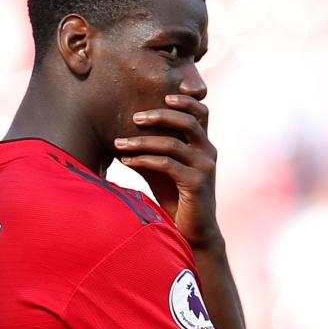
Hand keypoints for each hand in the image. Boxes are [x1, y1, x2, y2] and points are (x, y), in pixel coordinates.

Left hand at [114, 94, 221, 248]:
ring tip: (119, 143)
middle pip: (189, 121)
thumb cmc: (177, 198)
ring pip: (173, 143)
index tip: (163, 96)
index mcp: (204, 145)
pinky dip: (144, 160)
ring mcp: (204, 168)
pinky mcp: (196, 184)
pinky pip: (167, 165)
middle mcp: (208, 152)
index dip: (185, 100)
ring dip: (142, 141)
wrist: (193, 232)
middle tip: (135, 117)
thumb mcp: (166, 168)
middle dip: (160, 115)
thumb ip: (155, 149)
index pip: (201, 112)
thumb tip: (124, 133)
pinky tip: (128, 161)